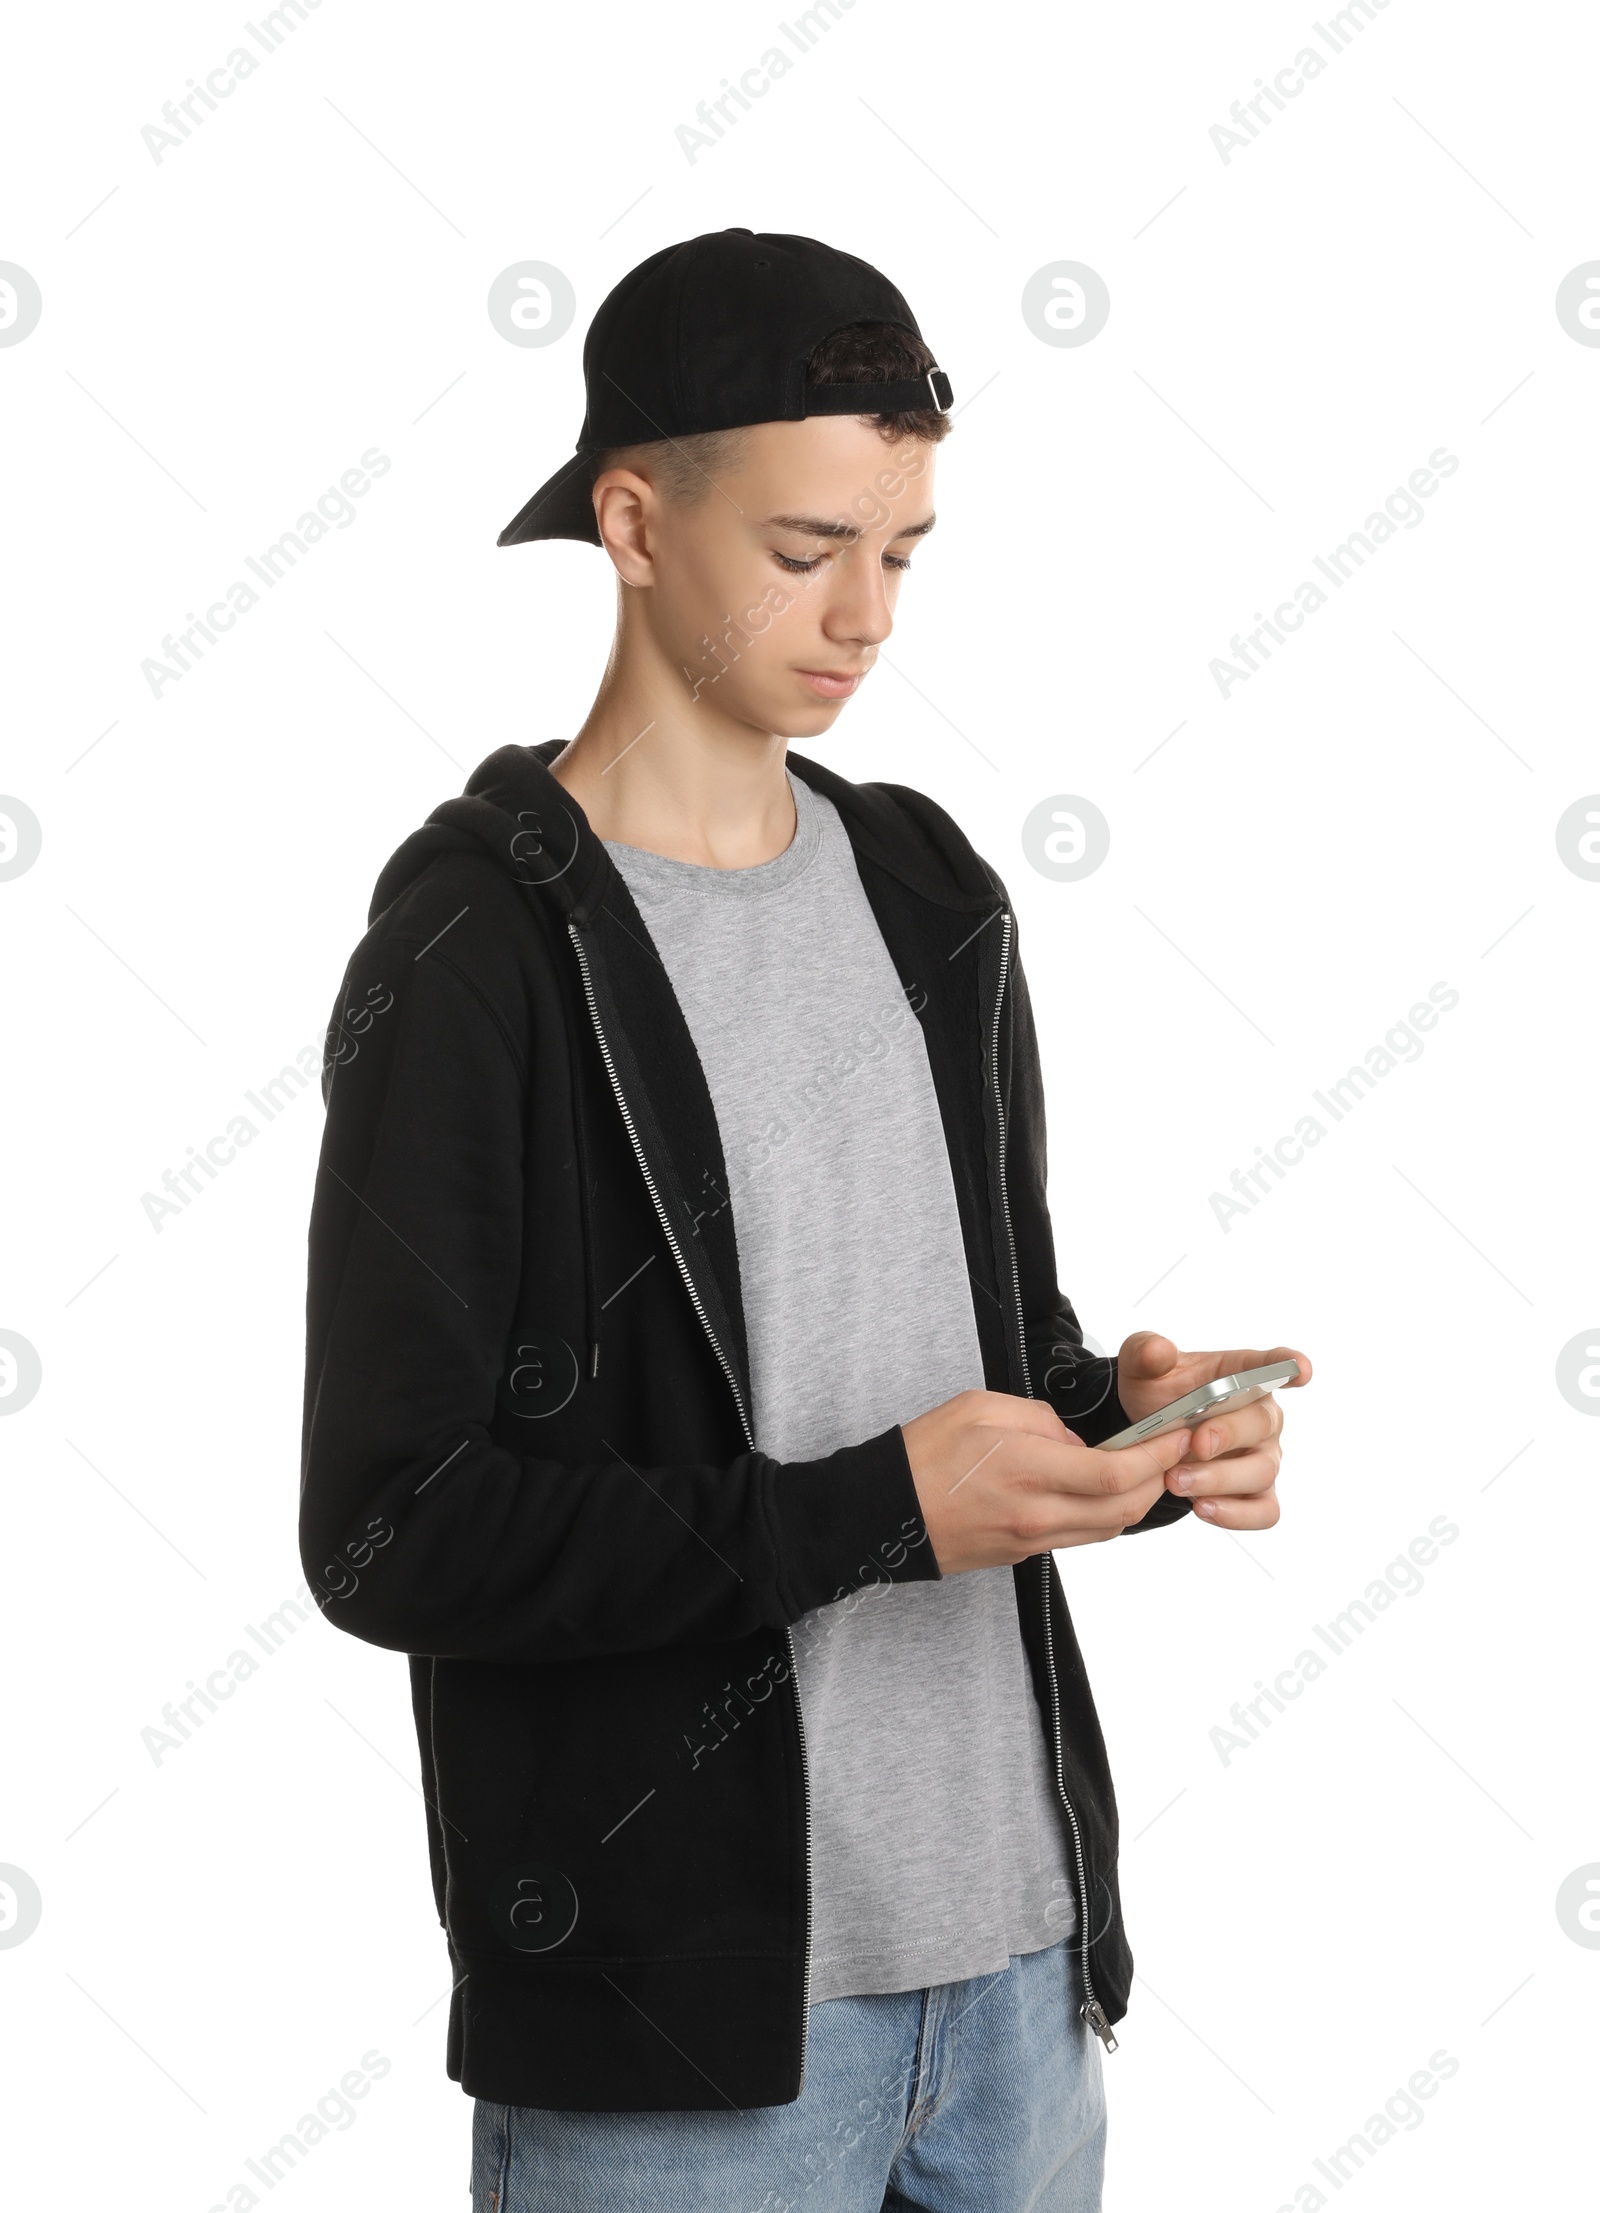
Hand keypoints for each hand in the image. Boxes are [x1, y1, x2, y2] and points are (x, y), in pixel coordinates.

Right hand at [901, 1389, 1194, 1575]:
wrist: (884, 1511)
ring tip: (1144, 1468)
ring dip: (1135, 1499)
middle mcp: (1037, 1513)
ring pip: (1109, 1528)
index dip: (1157, 1455)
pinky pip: (1081, 1536)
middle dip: (1158, 1479)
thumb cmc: (924, 1454)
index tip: (1176, 1434)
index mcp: (1028, 1469)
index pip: (1116, 1471)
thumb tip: (1076, 1442)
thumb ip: (1041, 1419)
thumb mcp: (981, 1407)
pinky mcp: (1024, 1552)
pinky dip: (1105, 1513)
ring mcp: (1032, 1539)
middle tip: (1171, 1450)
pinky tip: (1104, 1488)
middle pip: (1125, 1508)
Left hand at [1114, 1332, 1311, 1530]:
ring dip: (1219, 1479)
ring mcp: (1263, 1456)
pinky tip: (1201, 1507)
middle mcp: (1261, 1416)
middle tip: (1193, 1445)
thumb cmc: (1155, 1395)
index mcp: (1241, 1375)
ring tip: (1175, 1480)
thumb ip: (1146, 1353)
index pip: (1274, 1364)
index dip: (1291, 1366)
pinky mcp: (1257, 1494)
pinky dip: (1235, 1514)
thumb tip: (1160, 1351)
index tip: (1300, 1370)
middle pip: (1263, 1424)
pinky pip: (1265, 1511)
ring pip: (1262, 1472)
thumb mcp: (1140, 1369)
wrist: (1144, 1439)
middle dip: (1228, 1435)